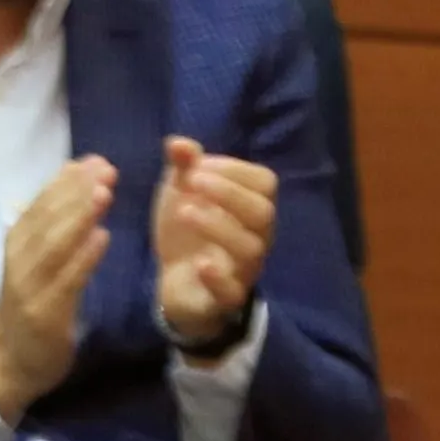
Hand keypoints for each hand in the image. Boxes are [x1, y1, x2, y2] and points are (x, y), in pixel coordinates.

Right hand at [0, 155, 114, 416]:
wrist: (9, 362)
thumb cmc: (30, 305)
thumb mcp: (34, 260)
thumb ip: (51, 224)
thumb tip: (73, 177)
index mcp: (17, 243)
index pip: (40, 205)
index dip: (66, 182)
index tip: (93, 160)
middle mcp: (20, 261)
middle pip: (47, 220)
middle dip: (76, 192)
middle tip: (105, 169)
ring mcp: (30, 288)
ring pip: (55, 245)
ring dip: (79, 217)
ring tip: (104, 193)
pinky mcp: (45, 314)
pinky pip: (67, 281)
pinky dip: (83, 258)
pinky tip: (103, 238)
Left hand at [152, 136, 275, 354]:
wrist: (175, 282)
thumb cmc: (188, 231)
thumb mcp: (181, 193)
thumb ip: (183, 167)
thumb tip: (176, 142)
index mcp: (254, 207)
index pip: (264, 182)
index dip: (233, 170)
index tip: (198, 164)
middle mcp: (258, 237)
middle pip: (262, 212)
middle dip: (228, 193)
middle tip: (192, 181)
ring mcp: (244, 269)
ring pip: (249, 249)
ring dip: (217, 226)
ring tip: (184, 213)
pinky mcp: (225, 298)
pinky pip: (232, 292)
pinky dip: (218, 278)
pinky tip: (199, 263)